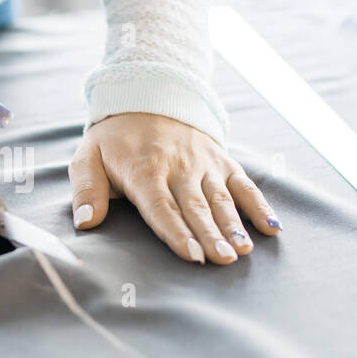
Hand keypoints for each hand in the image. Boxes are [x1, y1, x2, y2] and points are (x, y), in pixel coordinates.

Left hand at [68, 112, 280, 263]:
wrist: (146, 97)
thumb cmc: (114, 139)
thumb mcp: (88, 158)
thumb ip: (85, 190)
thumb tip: (85, 222)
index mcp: (144, 170)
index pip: (161, 206)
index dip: (175, 232)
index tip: (190, 255)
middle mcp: (178, 167)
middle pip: (195, 207)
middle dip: (209, 235)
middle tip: (223, 260)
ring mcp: (203, 164)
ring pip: (221, 198)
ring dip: (233, 224)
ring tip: (243, 250)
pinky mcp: (221, 160)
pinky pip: (243, 184)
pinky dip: (258, 204)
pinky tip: (271, 228)